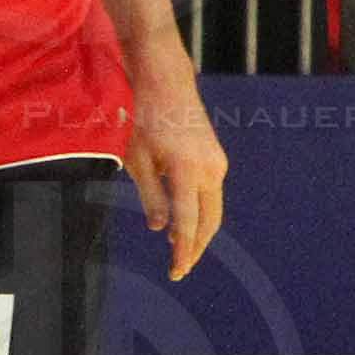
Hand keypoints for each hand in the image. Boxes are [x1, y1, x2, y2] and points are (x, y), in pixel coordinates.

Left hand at [124, 64, 225, 280]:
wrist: (166, 82)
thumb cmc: (144, 118)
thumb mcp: (137, 160)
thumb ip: (151, 197)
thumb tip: (159, 229)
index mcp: (188, 170)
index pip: (188, 223)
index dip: (183, 251)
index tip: (177, 272)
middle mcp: (211, 168)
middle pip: (209, 220)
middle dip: (196, 247)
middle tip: (179, 269)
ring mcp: (217, 162)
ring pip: (213, 208)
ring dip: (199, 230)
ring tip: (179, 249)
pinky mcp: (215, 157)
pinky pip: (211, 193)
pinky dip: (200, 211)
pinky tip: (183, 220)